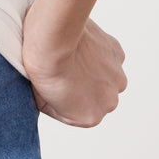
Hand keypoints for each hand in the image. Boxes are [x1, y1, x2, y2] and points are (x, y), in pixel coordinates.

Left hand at [21, 1, 127, 127]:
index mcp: (90, 117)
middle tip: (65, 70)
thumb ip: (57, 106)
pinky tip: (81, 47)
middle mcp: (109, 102)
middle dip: (83, 86)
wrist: (52, 40)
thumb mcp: (41, 99)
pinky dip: (99, 53)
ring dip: (94, 70)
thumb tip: (58, 99)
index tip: (55, 86)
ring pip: (106, 78)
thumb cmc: (42, 68)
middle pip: (95, 97)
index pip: (78, 112)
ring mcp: (116, 78)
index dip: (64, 98)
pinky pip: (109, 58)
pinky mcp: (118, 55)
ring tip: (74, 57)